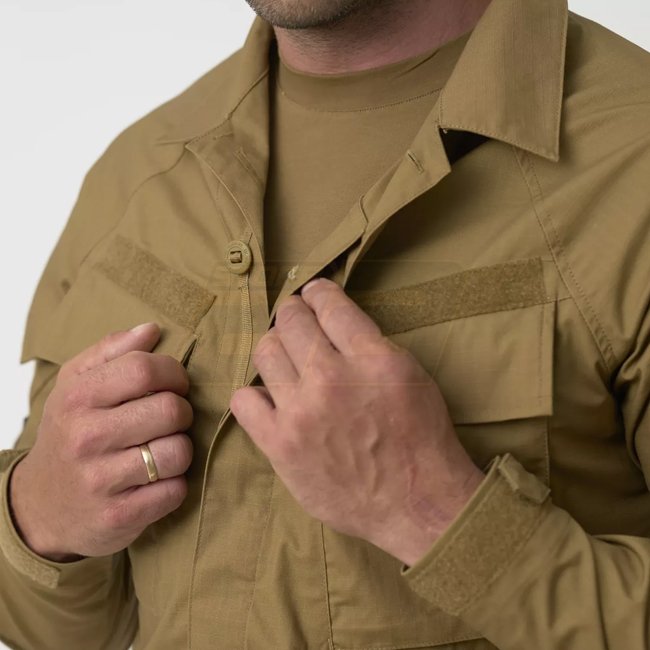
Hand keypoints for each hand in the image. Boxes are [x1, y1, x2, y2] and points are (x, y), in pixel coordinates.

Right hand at [9, 323, 192, 561]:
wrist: (41, 505)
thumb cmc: (70, 432)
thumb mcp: (76, 385)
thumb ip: (113, 351)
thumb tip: (152, 329)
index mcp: (78, 398)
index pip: (145, 369)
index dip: (173, 373)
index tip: (174, 384)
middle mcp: (86, 438)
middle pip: (170, 410)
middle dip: (181, 412)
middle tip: (170, 418)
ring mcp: (101, 481)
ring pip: (178, 452)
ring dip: (181, 449)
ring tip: (164, 448)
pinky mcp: (119, 517)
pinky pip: (176, 490)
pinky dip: (176, 484)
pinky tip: (158, 480)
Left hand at [231, 279, 483, 565]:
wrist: (416, 503)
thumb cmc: (421, 438)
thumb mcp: (410, 375)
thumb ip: (369, 345)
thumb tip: (332, 322)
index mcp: (371, 358)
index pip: (328, 305)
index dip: (318, 293)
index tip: (314, 294)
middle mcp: (331, 379)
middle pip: (290, 321)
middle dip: (293, 313)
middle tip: (297, 320)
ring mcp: (301, 413)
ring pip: (265, 353)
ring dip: (275, 348)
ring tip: (285, 358)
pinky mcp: (280, 445)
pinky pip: (243, 401)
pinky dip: (255, 394)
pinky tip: (271, 399)